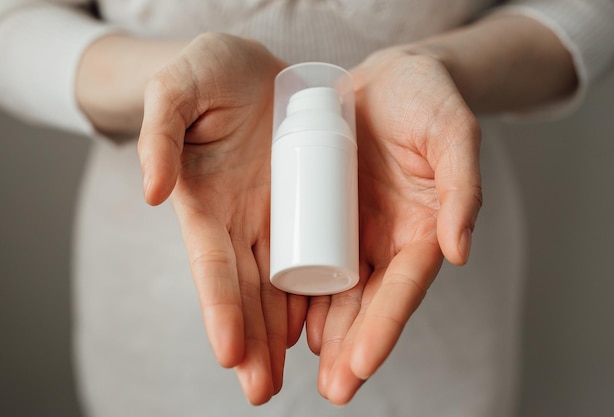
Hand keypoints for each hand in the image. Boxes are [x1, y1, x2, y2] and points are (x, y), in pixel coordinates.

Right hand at [137, 33, 306, 404]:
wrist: (252, 67)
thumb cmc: (206, 72)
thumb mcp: (176, 88)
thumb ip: (159, 132)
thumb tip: (152, 193)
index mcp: (204, 202)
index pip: (211, 264)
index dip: (219, 307)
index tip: (229, 352)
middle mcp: (238, 220)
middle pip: (247, 289)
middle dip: (254, 340)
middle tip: (263, 390)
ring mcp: (273, 217)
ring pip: (280, 284)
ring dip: (284, 331)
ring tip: (294, 376)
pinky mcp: (304, 205)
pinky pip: (313, 253)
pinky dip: (316, 293)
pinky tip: (324, 328)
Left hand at [306, 47, 482, 404]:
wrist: (386, 79)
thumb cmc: (427, 100)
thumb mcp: (452, 132)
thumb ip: (462, 186)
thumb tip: (458, 251)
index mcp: (423, 228)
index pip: (404, 288)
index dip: (386, 325)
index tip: (363, 364)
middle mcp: (387, 239)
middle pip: (369, 302)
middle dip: (352, 346)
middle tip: (333, 388)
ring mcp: (353, 230)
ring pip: (337, 291)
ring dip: (324, 332)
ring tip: (300, 368)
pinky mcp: (322, 214)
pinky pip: (309, 258)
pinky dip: (298, 293)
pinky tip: (283, 321)